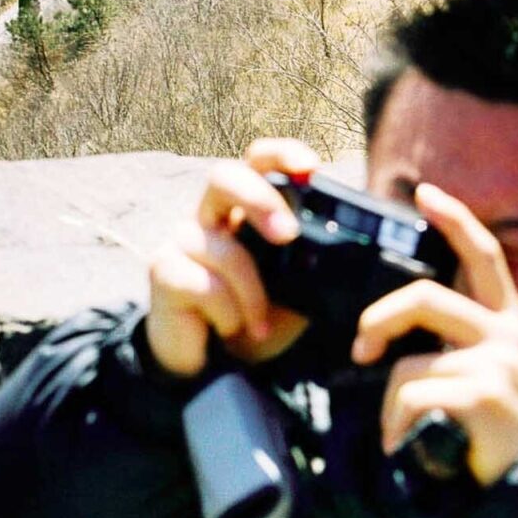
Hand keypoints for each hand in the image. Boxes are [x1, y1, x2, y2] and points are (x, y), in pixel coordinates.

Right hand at [145, 138, 317, 377]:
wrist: (215, 363)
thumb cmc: (256, 316)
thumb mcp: (296, 290)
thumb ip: (315, 264)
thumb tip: (354, 256)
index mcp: (245, 209)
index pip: (257, 162)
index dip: (281, 155)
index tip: (311, 167)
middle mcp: (210, 214)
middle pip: (223, 176)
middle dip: (259, 200)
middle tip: (288, 234)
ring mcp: (183, 239)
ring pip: (224, 249)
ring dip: (252, 295)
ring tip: (259, 324)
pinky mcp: (163, 270)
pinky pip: (204, 284)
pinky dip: (229, 313)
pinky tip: (229, 328)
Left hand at [351, 185, 517, 485]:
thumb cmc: (513, 432)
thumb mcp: (505, 375)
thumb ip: (470, 345)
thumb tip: (406, 335)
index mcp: (513, 323)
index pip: (485, 256)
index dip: (456, 220)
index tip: (425, 193)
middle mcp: (509, 335)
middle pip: (425, 298)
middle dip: (379, 320)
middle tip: (361, 349)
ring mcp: (497, 364)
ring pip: (408, 366)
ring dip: (391, 408)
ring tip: (402, 433)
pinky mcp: (482, 395)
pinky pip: (412, 397)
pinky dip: (396, 426)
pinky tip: (408, 446)